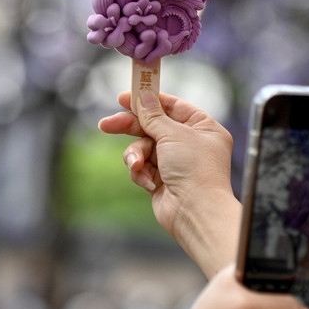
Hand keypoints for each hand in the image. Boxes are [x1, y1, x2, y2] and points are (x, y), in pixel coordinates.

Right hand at [99, 90, 239, 274]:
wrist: (195, 212)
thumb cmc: (194, 170)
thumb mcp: (173, 134)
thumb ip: (154, 115)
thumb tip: (144, 96)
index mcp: (202, 127)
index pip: (171, 106)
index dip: (148, 100)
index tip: (124, 97)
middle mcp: (190, 143)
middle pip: (153, 126)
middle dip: (130, 127)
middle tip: (106, 124)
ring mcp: (175, 162)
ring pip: (143, 148)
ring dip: (136, 155)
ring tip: (137, 165)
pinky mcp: (161, 179)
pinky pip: (142, 167)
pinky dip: (141, 172)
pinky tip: (149, 182)